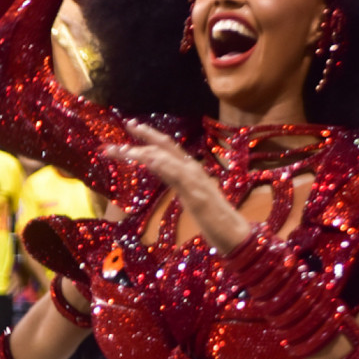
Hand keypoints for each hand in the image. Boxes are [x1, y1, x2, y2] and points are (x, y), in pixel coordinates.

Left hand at [103, 120, 251, 255]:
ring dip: (144, 152)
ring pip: (167, 158)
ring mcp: (196, 181)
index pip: (167, 148)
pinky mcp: (197, 194)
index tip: (131, 125)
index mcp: (191, 170)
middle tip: (126, 123)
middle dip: (145, 134)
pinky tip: (149, 159)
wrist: (235, 234)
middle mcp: (193, 170)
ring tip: (124, 149)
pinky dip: (163, 165)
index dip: (149, 136)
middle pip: (167, 145)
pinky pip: (178, 175)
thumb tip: (159, 169)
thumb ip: (176, 181)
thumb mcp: (190, 197)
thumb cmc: (214, 220)